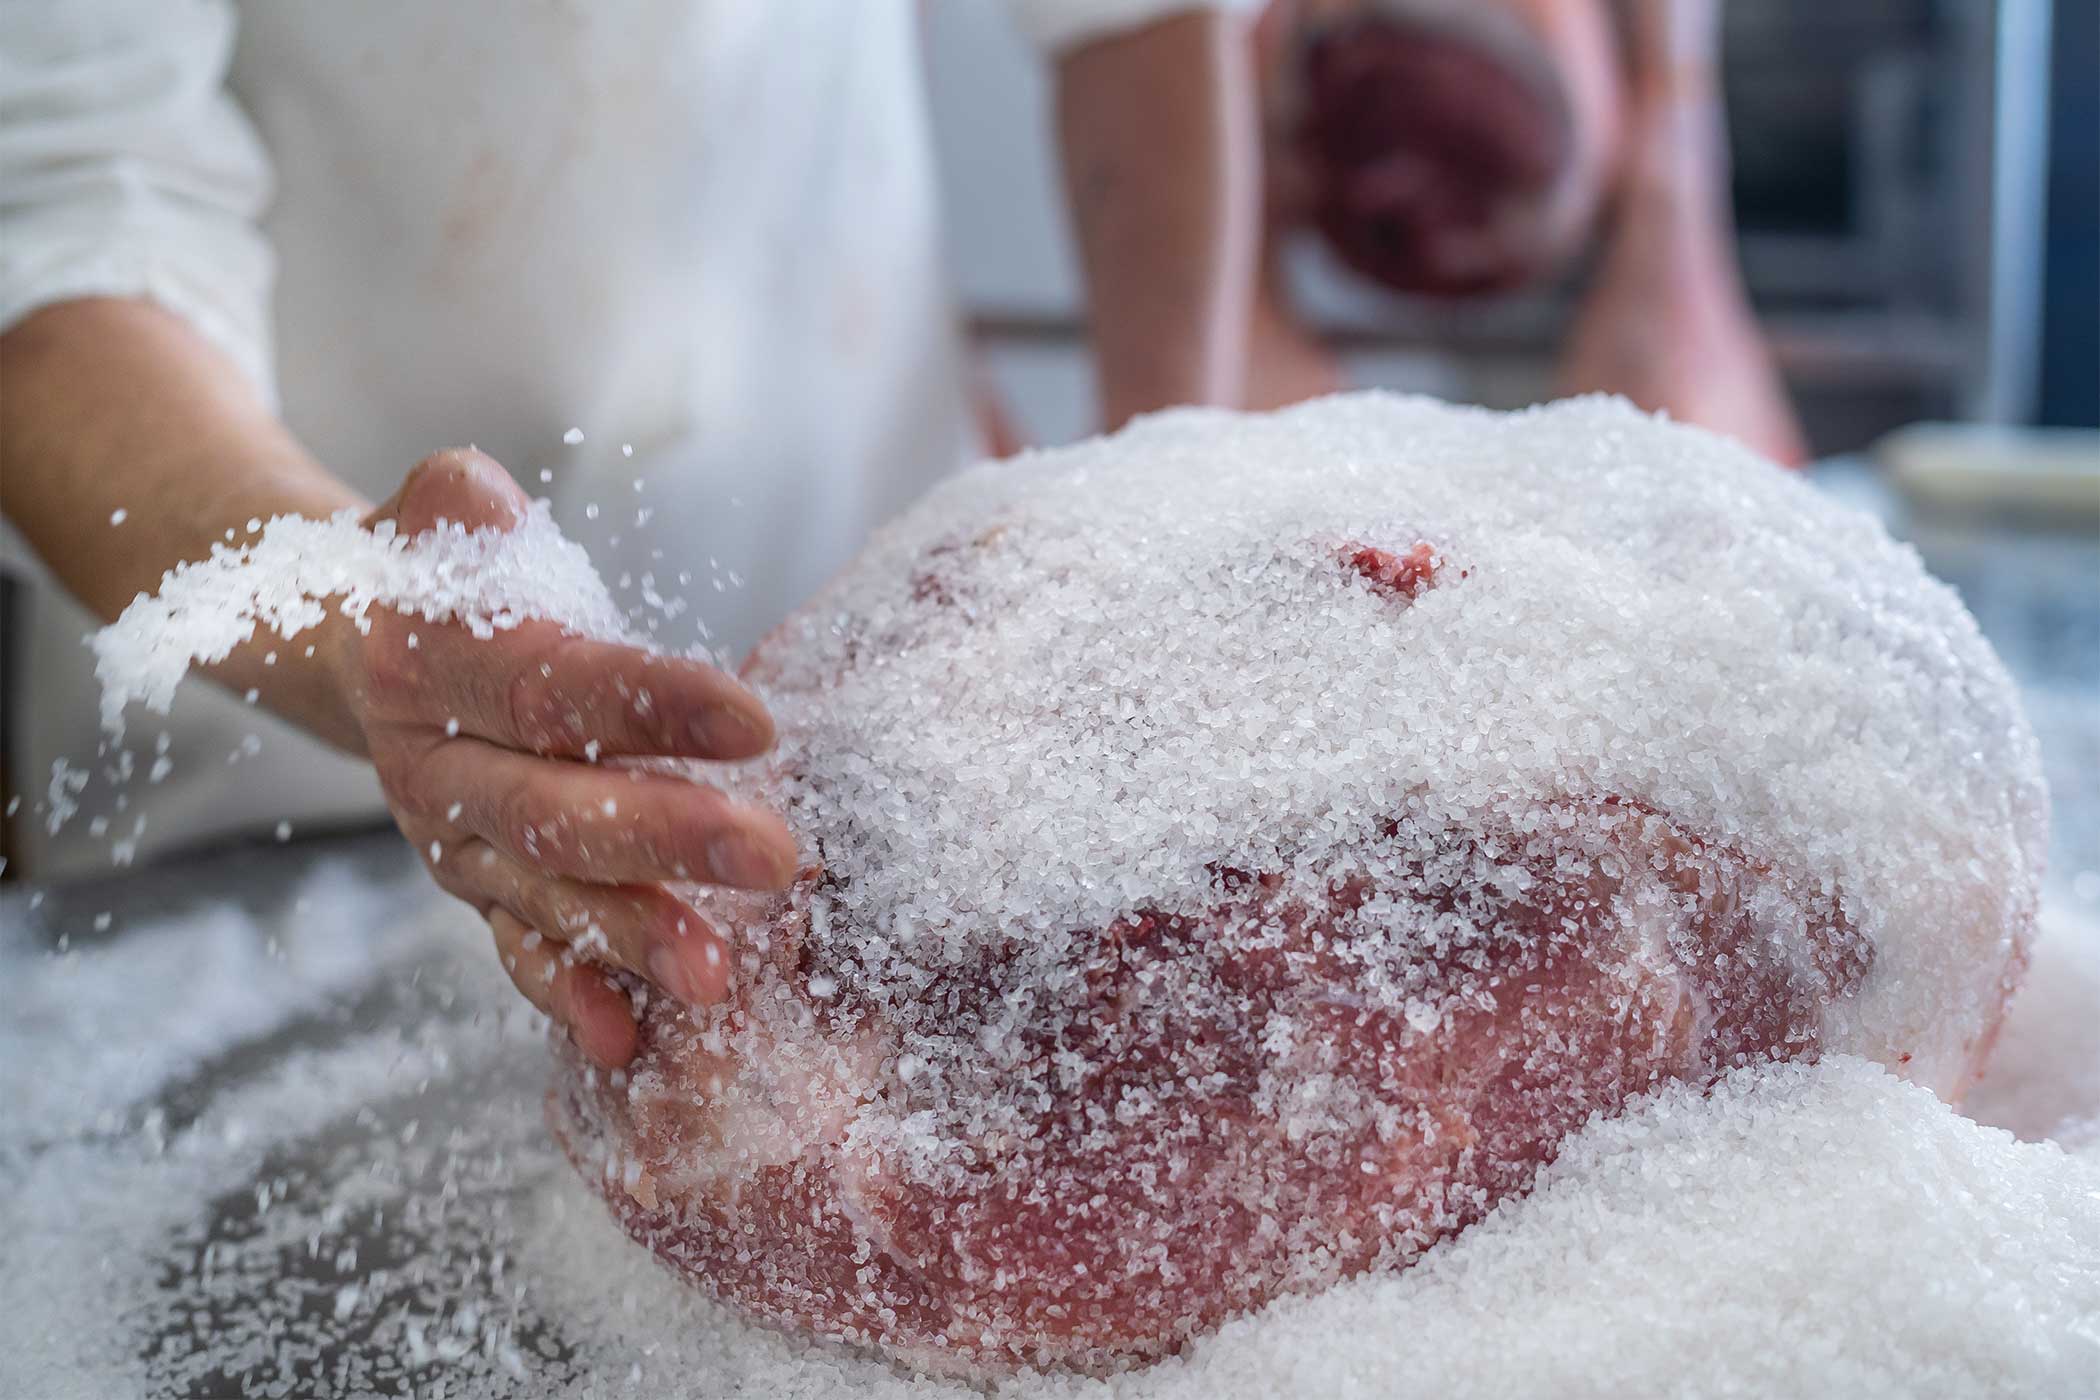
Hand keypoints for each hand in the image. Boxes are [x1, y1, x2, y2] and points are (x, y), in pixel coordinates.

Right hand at [325, 450, 797, 1066]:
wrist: (352, 638)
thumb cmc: (445, 568)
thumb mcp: (445, 513)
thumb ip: (467, 511)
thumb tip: (485, 514)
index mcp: (427, 660)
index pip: (548, 685)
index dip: (649, 703)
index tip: (755, 721)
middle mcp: (431, 761)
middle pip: (549, 808)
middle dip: (662, 837)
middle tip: (773, 857)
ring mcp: (450, 837)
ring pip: (540, 894)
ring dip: (627, 935)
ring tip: (716, 976)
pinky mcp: (476, 886)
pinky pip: (518, 947)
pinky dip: (566, 994)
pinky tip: (624, 1040)